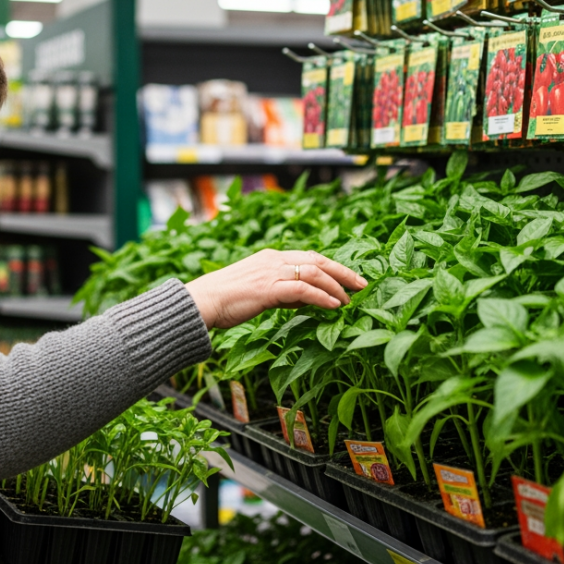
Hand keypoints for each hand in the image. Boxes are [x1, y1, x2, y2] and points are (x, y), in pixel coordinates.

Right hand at [184, 249, 367, 329]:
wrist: (201, 302)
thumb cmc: (225, 301)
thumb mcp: (258, 292)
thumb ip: (283, 292)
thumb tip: (307, 300)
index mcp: (271, 257)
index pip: (309, 257)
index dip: (332, 267)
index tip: (349, 278)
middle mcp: (274, 259)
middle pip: (318, 260)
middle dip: (343, 272)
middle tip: (362, 284)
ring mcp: (272, 271)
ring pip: (315, 272)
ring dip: (336, 287)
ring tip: (349, 300)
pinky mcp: (269, 287)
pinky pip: (304, 289)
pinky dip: (323, 297)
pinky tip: (334, 307)